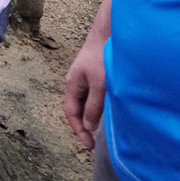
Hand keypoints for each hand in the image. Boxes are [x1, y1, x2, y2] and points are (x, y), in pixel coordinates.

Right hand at [63, 30, 106, 148]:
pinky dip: (98, 108)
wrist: (108, 34)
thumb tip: (88, 126)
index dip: (78, 130)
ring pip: (86, 103)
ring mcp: (85, 79)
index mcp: (72, 85)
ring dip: (91, 117)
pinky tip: (107, 112)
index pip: (71, 113)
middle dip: (83, 126)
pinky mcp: (95, 76)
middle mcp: (76, 83)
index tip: (88, 145)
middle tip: (93, 141)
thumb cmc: (101, 58)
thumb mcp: (99, 85)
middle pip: (77, 109)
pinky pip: (93, 97)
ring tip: (100, 130)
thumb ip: (93, 106)